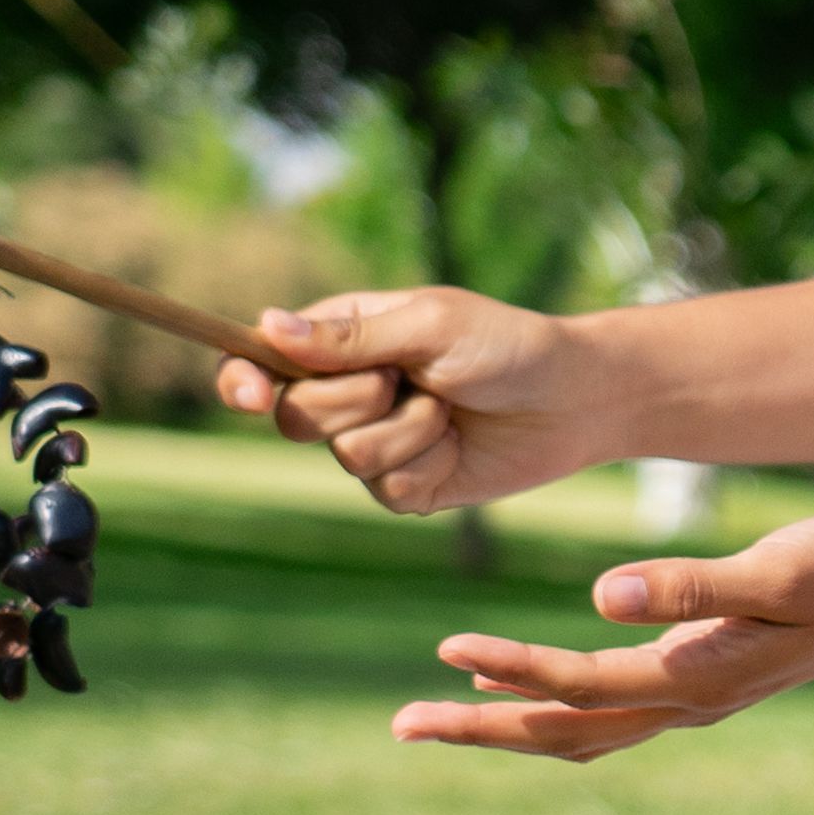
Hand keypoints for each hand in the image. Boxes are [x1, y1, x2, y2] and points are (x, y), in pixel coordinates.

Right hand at [218, 289, 618, 514]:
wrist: (573, 398)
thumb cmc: (506, 345)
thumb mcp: (431, 326)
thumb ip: (351, 336)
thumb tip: (268, 326)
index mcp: (343, 338)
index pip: (260, 360)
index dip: (240, 380)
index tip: (248, 394)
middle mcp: (348, 391)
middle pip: (295, 416)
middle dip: (354, 400)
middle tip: (407, 380)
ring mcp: (374, 442)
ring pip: (345, 455)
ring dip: (406, 430)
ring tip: (447, 408)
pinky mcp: (405, 486)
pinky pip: (386, 488)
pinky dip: (428, 463)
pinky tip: (457, 444)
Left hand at [399, 512, 813, 761]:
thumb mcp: (775, 570)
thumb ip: (692, 585)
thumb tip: (603, 594)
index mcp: (699, 678)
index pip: (583, 687)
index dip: (512, 670)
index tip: (444, 651)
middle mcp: (690, 702)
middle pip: (565, 732)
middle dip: (482, 729)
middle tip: (402, 725)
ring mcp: (696, 697)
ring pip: (582, 730)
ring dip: (508, 725)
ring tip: (438, 716)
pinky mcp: (702, 677)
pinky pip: (609, 706)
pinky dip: (553, 703)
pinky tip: (512, 680)